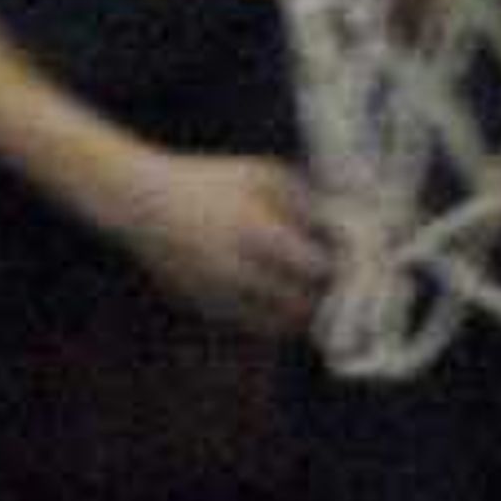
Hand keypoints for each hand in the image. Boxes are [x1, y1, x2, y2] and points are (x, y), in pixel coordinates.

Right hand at [110, 140, 333, 337]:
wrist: (144, 204)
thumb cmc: (210, 181)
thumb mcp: (261, 174)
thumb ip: (303, 197)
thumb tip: (344, 221)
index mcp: (254, 231)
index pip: (313, 265)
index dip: (339, 269)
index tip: (356, 263)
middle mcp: (236, 270)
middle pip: (297, 301)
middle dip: (324, 298)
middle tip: (345, 291)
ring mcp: (217, 294)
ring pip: (274, 323)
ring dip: (300, 318)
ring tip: (319, 304)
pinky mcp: (203, 307)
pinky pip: (249, 325)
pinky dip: (272, 321)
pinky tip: (286, 309)